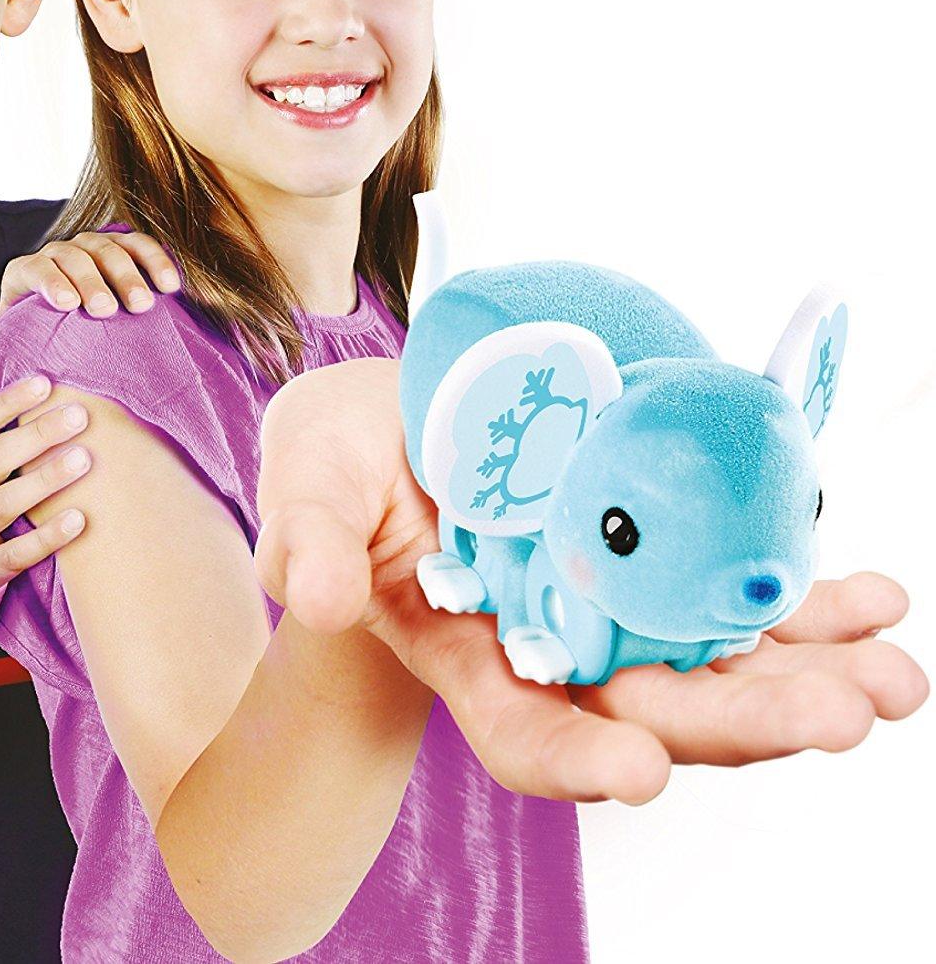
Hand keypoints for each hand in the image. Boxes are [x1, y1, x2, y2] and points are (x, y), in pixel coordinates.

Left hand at [0, 230, 181, 352]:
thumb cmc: (40, 346)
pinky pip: (142, 246)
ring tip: (142, 307)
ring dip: (128, 275)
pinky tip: (171, 286)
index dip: (50, 282)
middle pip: (75, 257)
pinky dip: (157, 261)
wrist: (77, 341)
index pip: (33, 267)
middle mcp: (60, 253)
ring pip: (111, 248)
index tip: (68, 306)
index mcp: (25, 273)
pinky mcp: (127, 250)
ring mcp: (95, 248)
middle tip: (108, 311)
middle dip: (93, 282)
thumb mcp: (11, 344)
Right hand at [254, 359, 928, 805]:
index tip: (638, 772)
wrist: (396, 414)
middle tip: (836, 717)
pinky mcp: (651, 551)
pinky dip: (807, 602)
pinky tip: (872, 597)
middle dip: (741, 722)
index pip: (520, 729)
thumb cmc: (340, 454)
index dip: (574, 756)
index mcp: (462, 651)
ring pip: (715, 662)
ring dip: (807, 677)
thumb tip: (316, 595)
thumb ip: (310, 539)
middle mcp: (551, 648)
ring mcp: (611, 602)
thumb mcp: (309, 479)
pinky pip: (736, 590)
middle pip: (651, 709)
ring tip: (890, 674)